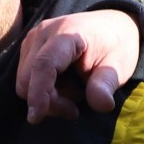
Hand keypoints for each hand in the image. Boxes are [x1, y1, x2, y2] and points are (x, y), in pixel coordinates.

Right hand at [17, 9, 141, 122]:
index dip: (39, 92)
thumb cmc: (114, 45)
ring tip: (73, 92)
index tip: (37, 117)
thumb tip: (102, 106)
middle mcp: (42, 34)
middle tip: (75, 108)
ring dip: (46, 98)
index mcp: (67, 33)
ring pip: (24, 82)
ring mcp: (31, 41)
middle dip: (49, 102)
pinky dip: (42, 91)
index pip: (44, 64)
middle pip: (28, 79)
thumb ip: (107, 84)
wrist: (109, 26)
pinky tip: (63, 87)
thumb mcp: (119, 65)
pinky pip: (26, 80)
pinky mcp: (28, 50)